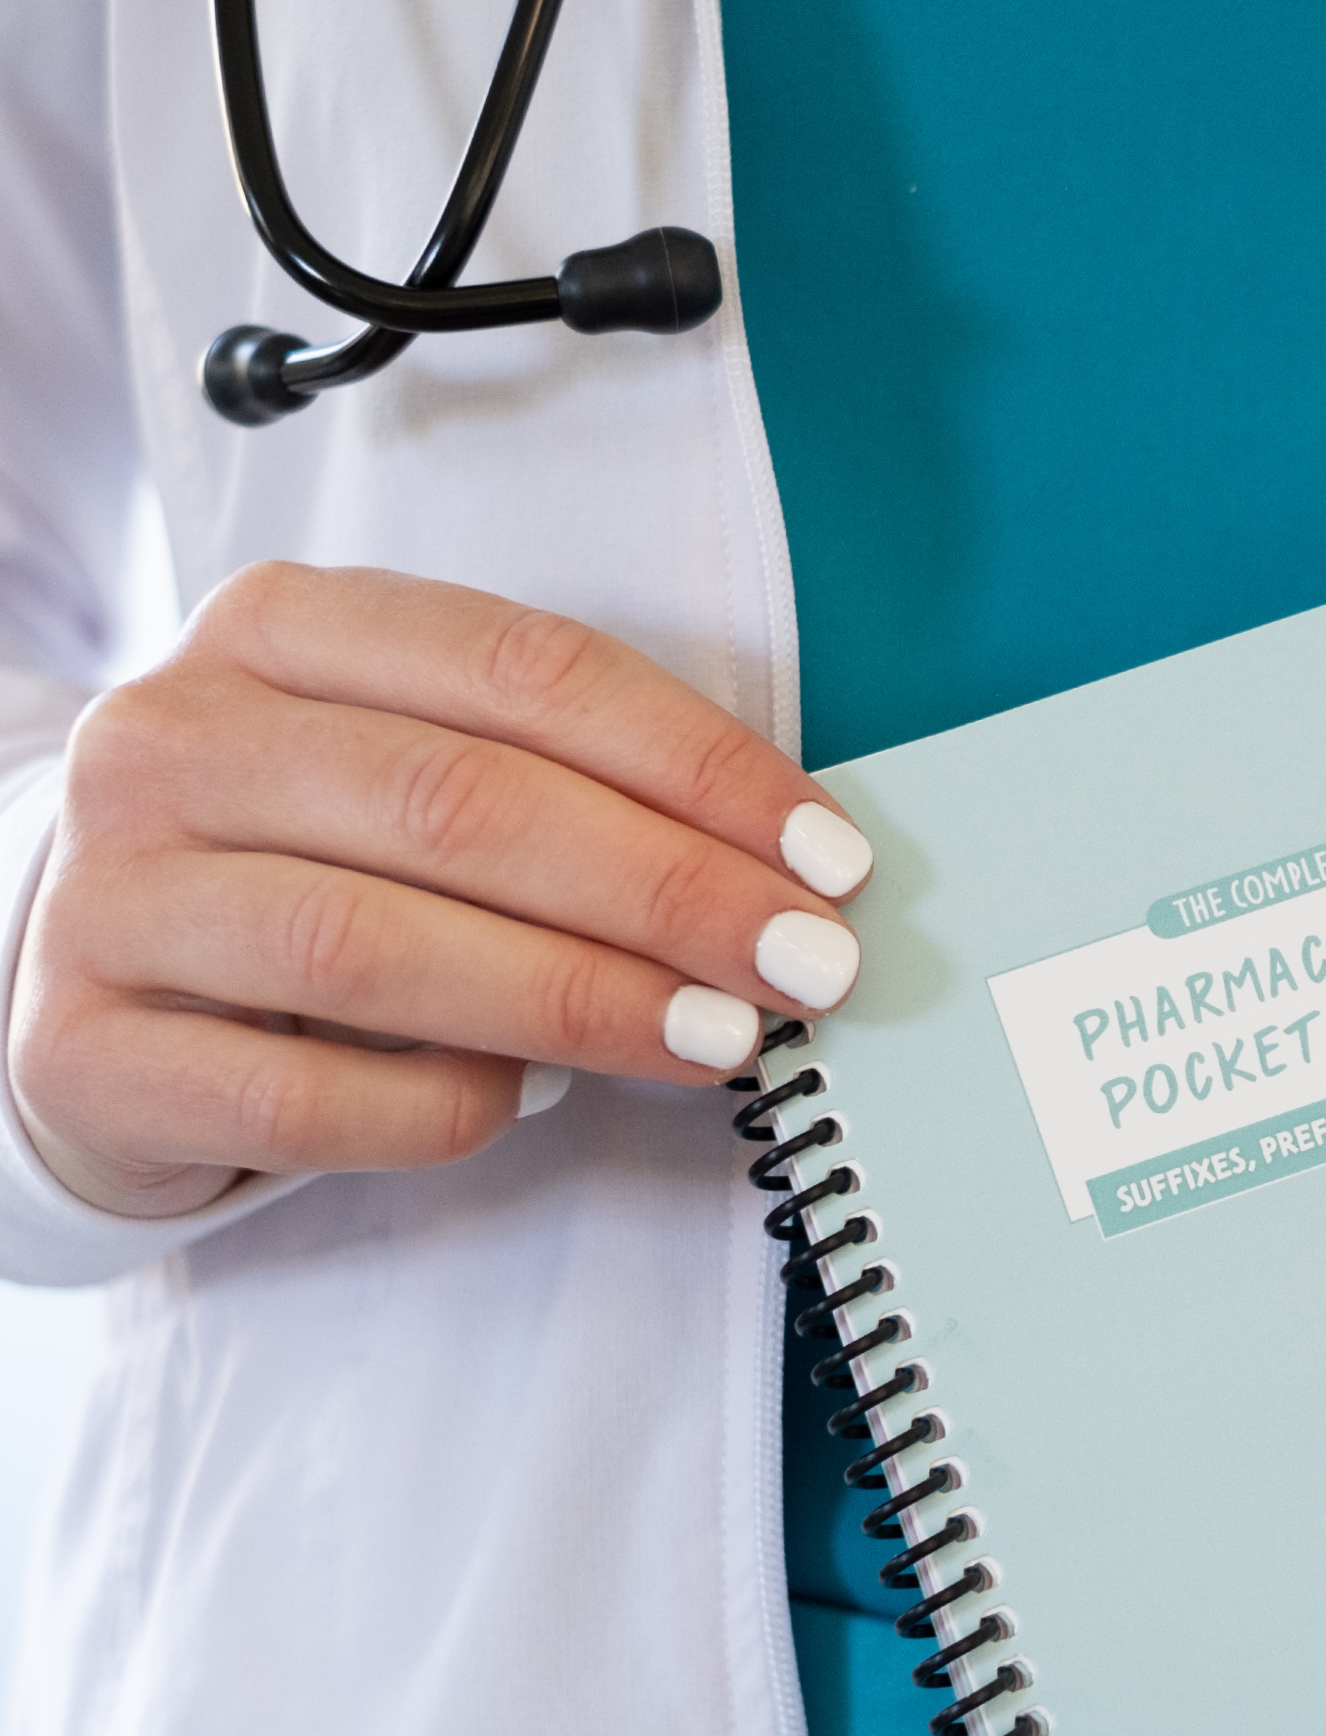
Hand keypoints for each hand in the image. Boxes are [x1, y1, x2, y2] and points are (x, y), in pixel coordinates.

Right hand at [7, 563, 873, 1218]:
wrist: (89, 977)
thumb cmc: (307, 864)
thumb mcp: (410, 777)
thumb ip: (560, 790)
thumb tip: (778, 880)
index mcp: (278, 631)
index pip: (524, 670)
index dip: (697, 765)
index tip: (827, 856)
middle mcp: (176, 741)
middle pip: (459, 802)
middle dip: (666, 890)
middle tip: (803, 963)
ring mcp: (113, 896)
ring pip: (370, 942)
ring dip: (578, 999)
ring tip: (720, 1039)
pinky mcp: (88, 1053)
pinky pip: (293, 1095)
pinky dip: (435, 1104)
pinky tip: (526, 1104)